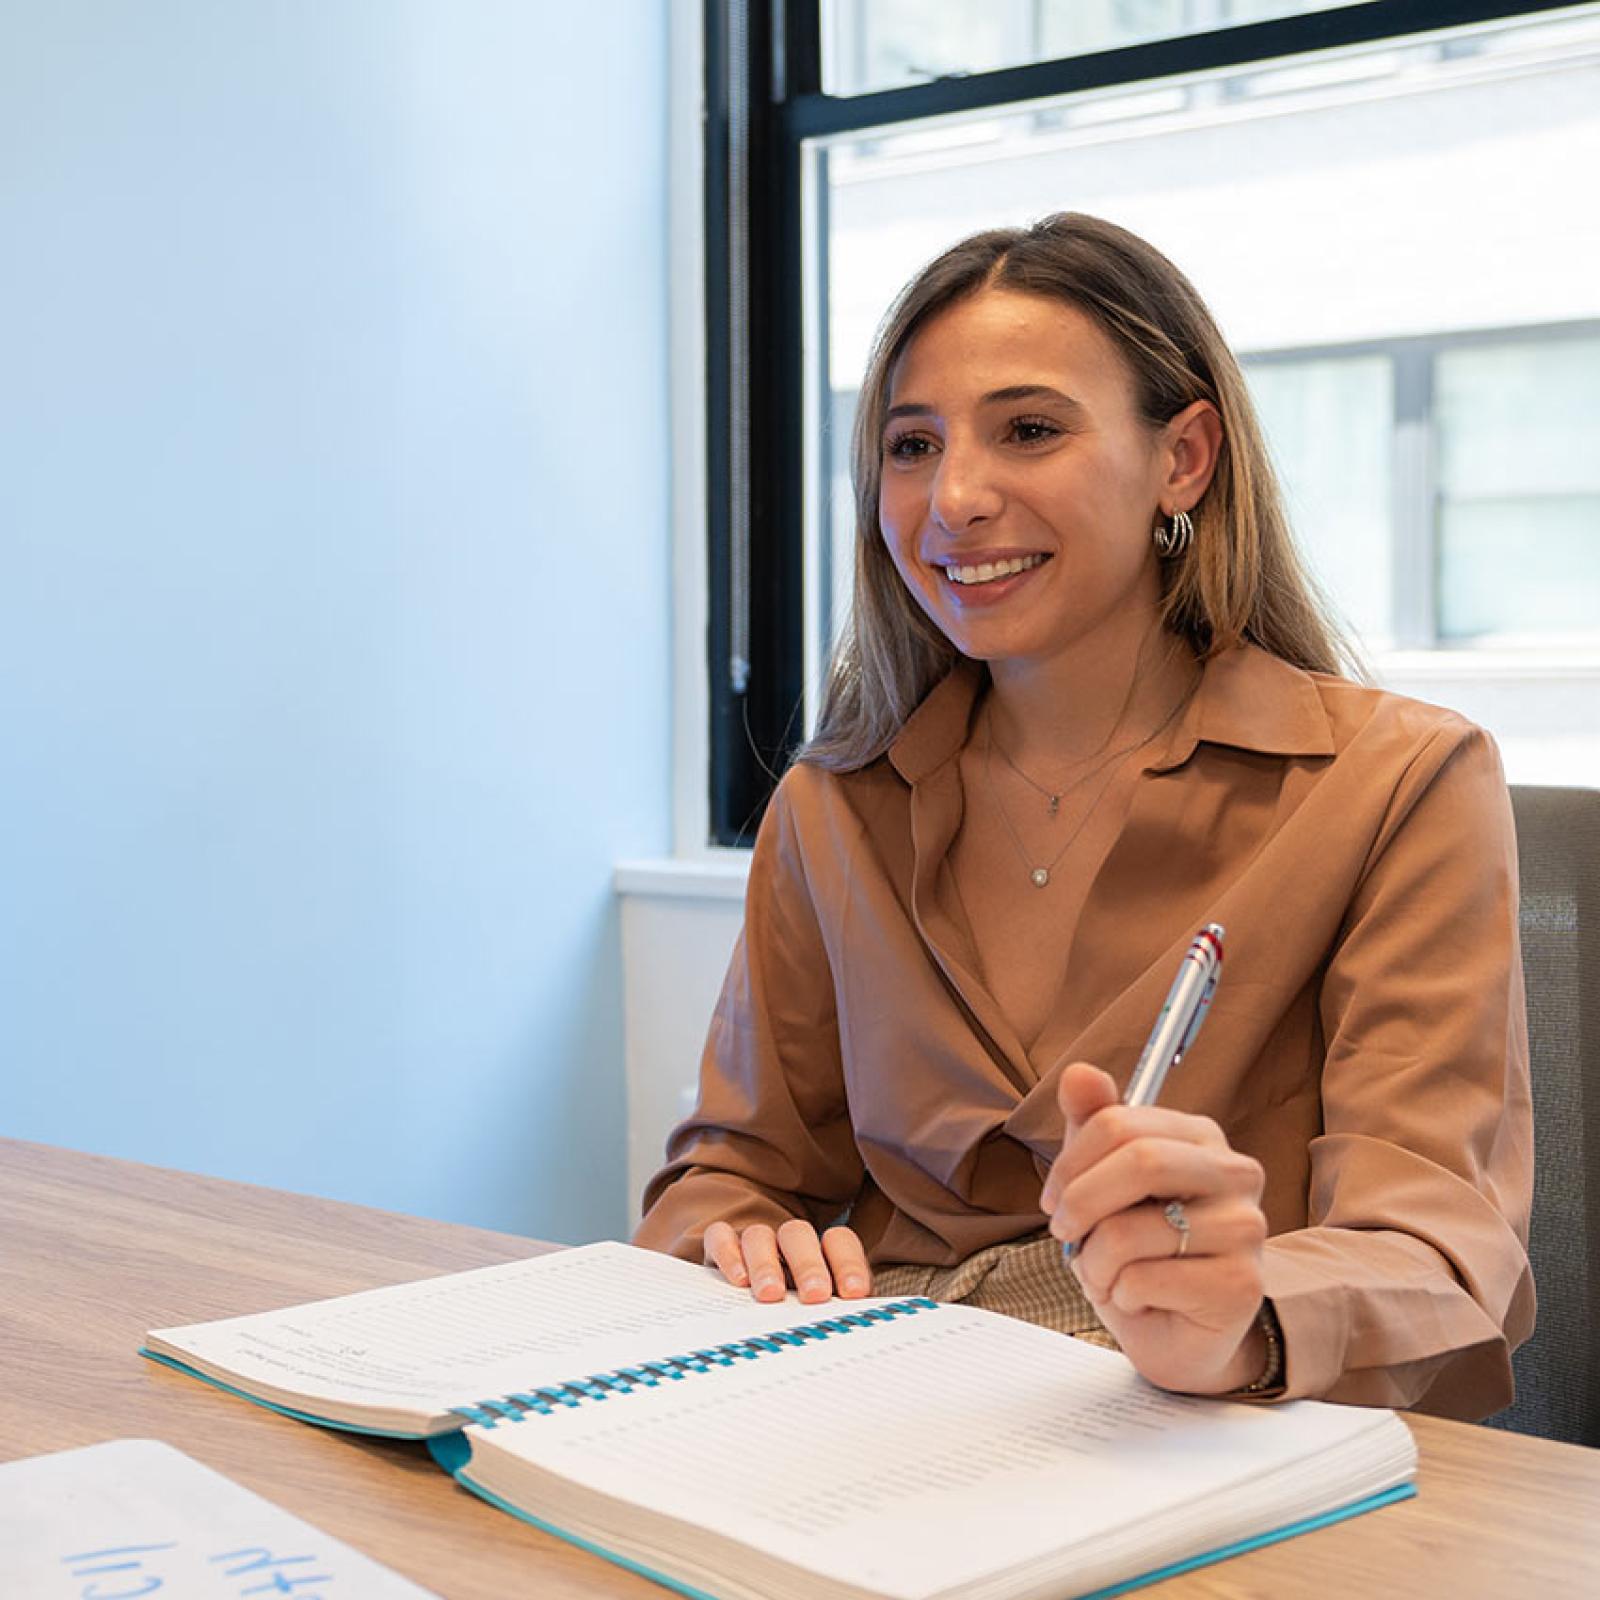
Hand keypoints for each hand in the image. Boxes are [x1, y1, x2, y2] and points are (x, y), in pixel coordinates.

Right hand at [702, 1219, 871, 1304]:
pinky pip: (720, 1236)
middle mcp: (787, 1245)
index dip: (848, 1263)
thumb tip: (862, 1324)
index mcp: (820, 1255)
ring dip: (765, 1263)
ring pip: (758, 1235)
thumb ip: (839, 1314)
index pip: (838, 1240)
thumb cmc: (798, 1318)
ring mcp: (753, 1245)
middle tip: (815, 1295)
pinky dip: (728, 1253)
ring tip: (771, 1294)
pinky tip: (738, 1280)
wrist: (744, 1318)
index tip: (854, 1293)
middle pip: (798, 1234)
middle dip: (808, 1265)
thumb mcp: (822, 1317)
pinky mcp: (720, 1249)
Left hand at [1039, 1061, 1269, 1394]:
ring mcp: (1246, 1228)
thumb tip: (1079, 1072)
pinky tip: (1139, 1300)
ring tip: (1106, 1275)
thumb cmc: (1138, 1254)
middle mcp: (1235, 1172)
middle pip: (1140, 1162)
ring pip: (1131, 1230)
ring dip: (1094, 1262)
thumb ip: (1092, 1125)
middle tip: (1065, 1233)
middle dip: (1081, 1203)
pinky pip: (1144, 1279)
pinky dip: (1120, 1295)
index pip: (1119, 1122)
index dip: (1070, 1163)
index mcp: (1199, 1136)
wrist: (1177, 1334)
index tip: (1054, 1199)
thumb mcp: (1102, 1184)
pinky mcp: (1241, 1285)